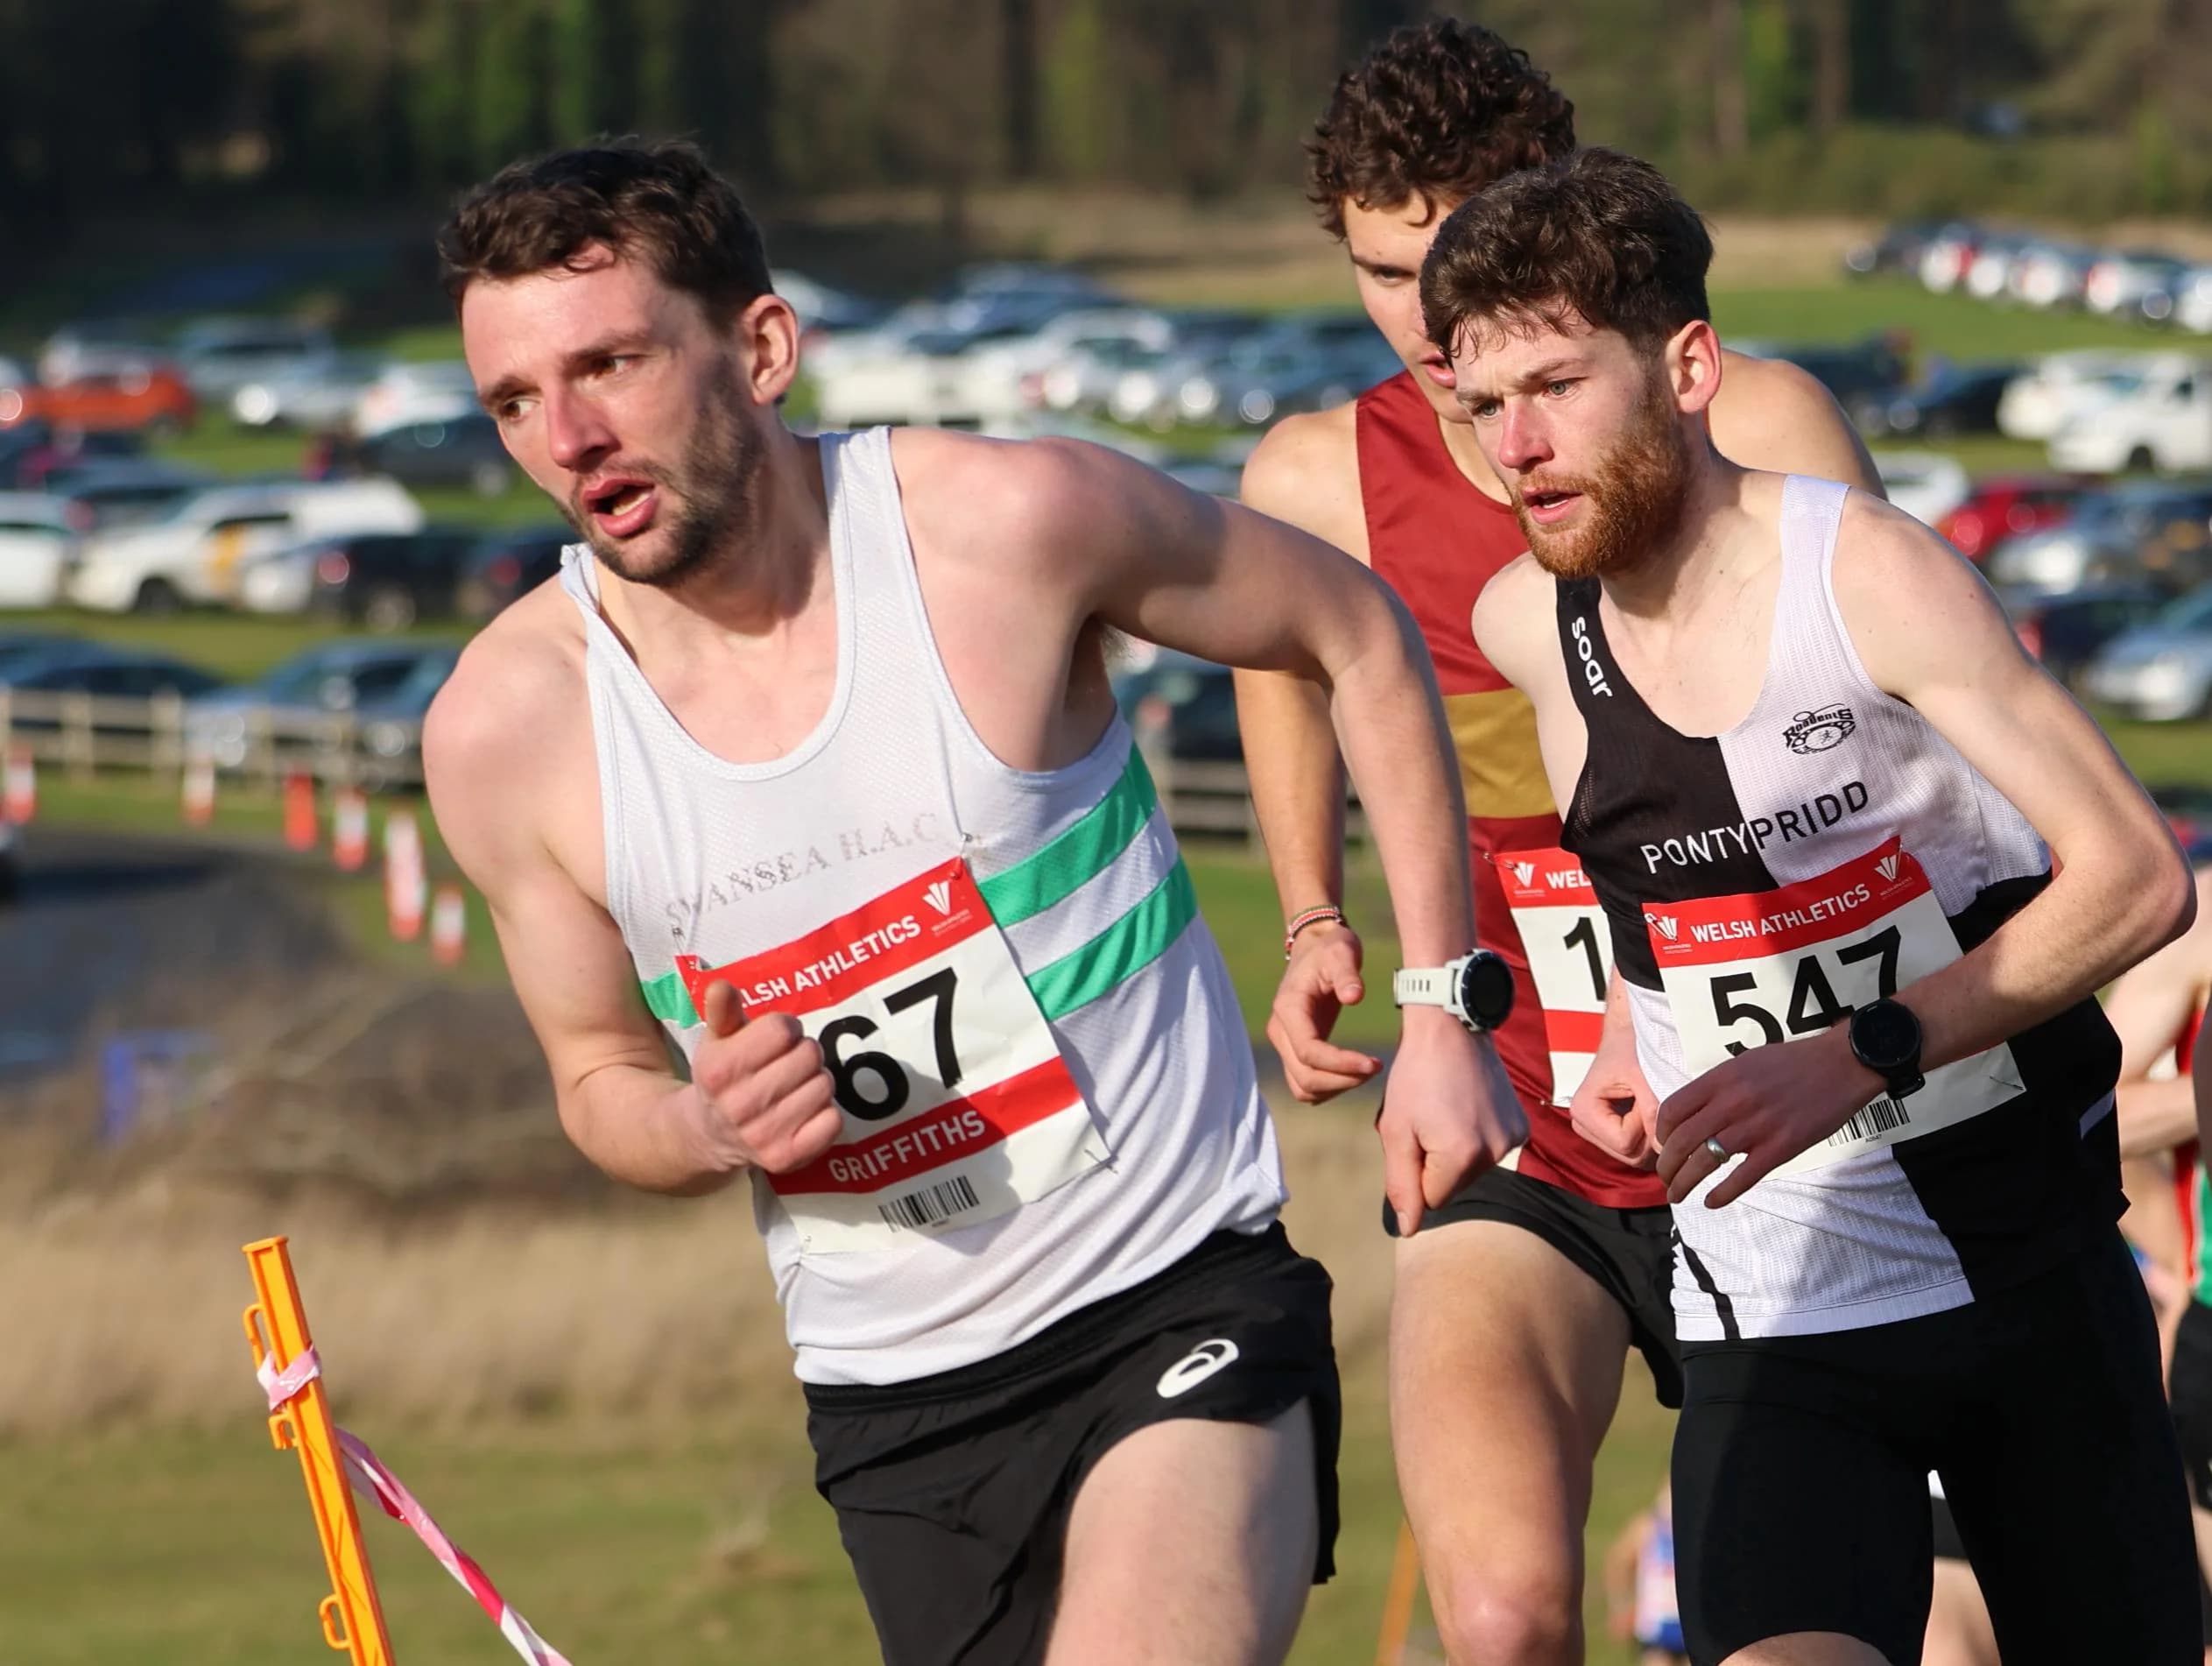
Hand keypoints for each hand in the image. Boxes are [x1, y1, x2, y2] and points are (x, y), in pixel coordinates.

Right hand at [686, 979, 841, 1175]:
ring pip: (824, 1086)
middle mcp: (739, 1105)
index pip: (782, 1030)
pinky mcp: (786, 1158)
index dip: (786, 1028)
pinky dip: (826, 1112)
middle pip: (809, 1055)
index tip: (777, 1038)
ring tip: (795, 1086)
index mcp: (719, 1070)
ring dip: (816, 1081)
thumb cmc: (724, 1076)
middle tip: (789, 1063)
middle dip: (804, 1053)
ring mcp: (763, 1136)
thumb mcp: (716, 1039)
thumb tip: (721, 985)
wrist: (711, 1135)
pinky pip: (832, 1121)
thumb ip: (722, 1010)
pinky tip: (804, 1111)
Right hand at [1267, 920, 1381, 1102]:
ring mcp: (1285, 1043)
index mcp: (1289, 1008)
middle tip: (1375, 1067)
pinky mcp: (1295, 1050)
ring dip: (1336, 1088)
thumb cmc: (1331, 949)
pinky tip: (1355, 1072)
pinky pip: (1306, 1084)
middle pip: (1304, 1077)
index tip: (1374, 1063)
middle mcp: (1280, 1030)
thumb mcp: (1342, 952)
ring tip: (1367, 1070)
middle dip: (1342, 1080)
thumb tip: (1354, 997)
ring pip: (1302, 1087)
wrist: (1315, 947)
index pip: (1309, 1052)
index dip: (1341, 1064)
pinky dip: (1330, 1088)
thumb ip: (1347, 973)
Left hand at [1377, 1009, 1527, 1233]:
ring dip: (1453, 1150)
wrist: (1451, 1027)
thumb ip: (1401, 1184)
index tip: (1412, 1135)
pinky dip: (1475, 1137)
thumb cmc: (1416, 1076)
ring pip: (1472, 1169)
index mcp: (1461, 1155)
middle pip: (1454, 1186)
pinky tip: (1466, 1106)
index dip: (1414, 1172)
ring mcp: (1514, 1138)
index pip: (1433, 1200)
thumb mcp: (1396, 1130)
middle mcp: (1496, 1152)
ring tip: (1444, 1110)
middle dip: (1434, 1163)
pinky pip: (1490, 1150)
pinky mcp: (1521, 1126)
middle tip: (1425, 1120)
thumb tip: (1408, 1230)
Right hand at [1568, 1028, 1659, 1169]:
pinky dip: (1647, 1133)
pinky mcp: (1605, 1132)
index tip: (1644, 1094)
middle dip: (1648, 1131)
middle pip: (1628, 1155)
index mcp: (1583, 1110)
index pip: (1624, 1143)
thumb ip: (1653, 1112)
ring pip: (1633, 1155)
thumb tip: (1663, 1149)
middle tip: (1648, 1098)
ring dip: (1649, 1132)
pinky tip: (1644, 1109)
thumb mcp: (1645, 1077)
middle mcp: (1582, 1124)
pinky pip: (1634, 1149)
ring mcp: (1593, 1131)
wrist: (1627, 1032)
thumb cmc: (1633, 1046)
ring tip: (1646, 1101)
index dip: (1644, 1123)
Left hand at [1655, 1027, 1883, 1206]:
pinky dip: (1722, 1194)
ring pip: (1705, 1161)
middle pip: (1682, 1140)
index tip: (1664, 1145)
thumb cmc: (1794, 1063)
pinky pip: (1743, 1177)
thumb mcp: (1746, 1063)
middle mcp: (1732, 1102)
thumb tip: (1696, 1111)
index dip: (1661, 1132)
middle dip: (1667, 1165)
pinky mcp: (1781, 1147)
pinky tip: (1711, 1202)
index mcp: (1721, 1079)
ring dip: (1684, 1182)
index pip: (1673, 1109)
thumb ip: (1720, 1086)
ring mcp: (1756, 1126)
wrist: (1841, 1065)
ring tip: (1677, 1194)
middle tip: (1666, 1178)